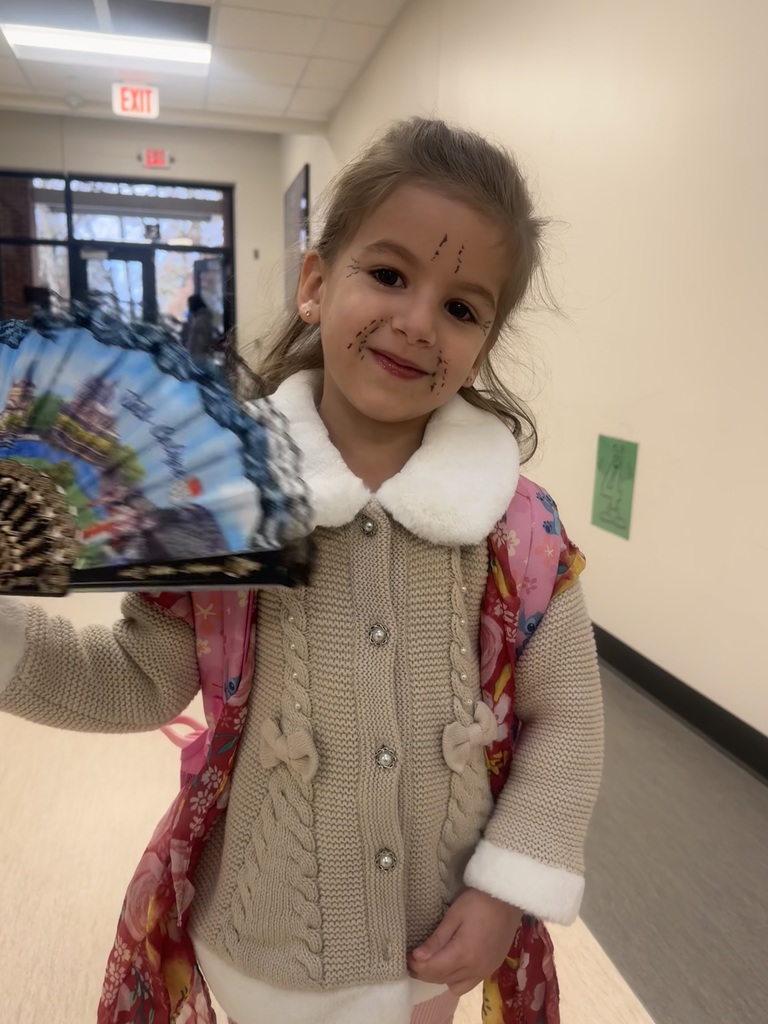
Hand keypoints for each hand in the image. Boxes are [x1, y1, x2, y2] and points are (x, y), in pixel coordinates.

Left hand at [407, 888, 521, 995]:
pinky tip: (450, 964)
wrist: (508, 899)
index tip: (405, 957)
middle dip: (424, 973)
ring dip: (440, 977)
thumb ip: (437, 939)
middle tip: (412, 960)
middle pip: (442, 979)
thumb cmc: (479, 902)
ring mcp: (485, 971)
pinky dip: (455, 978)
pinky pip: (468, 983)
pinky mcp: (491, 968)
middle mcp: (475, 969)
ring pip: (455, 985)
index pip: (433, 970)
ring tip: (431, 962)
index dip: (416, 966)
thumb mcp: (454, 915)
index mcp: (464, 954)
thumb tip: (417, 957)